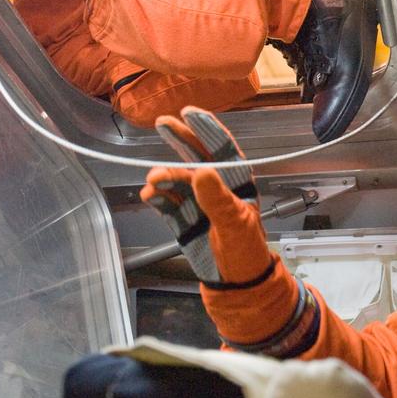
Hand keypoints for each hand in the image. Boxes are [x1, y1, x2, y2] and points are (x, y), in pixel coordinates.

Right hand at [140, 107, 306, 351]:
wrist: (236, 285)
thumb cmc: (246, 252)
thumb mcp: (234, 224)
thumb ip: (217, 199)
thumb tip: (201, 171)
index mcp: (238, 184)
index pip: (223, 149)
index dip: (207, 130)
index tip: (190, 112)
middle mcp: (217, 189)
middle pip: (196, 157)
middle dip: (180, 139)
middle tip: (162, 122)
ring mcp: (198, 204)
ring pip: (178, 180)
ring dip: (165, 176)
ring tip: (154, 180)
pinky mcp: (184, 220)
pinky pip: (167, 202)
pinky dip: (157, 198)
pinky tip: (150, 197)